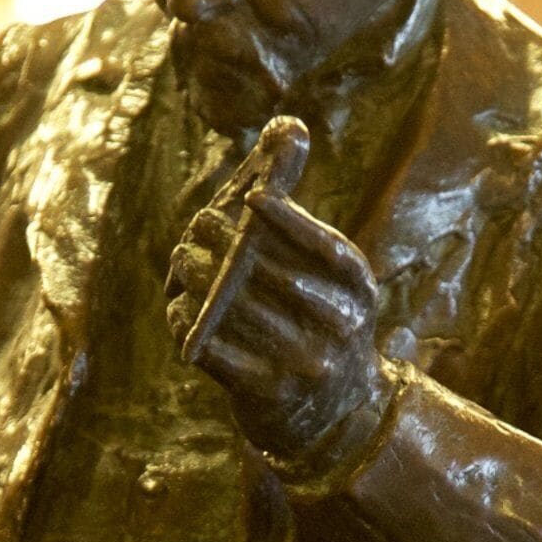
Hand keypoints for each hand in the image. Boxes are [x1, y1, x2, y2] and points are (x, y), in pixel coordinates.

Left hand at [182, 187, 396, 471]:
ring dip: (203, 282)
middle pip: (277, 277)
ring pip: (244, 311)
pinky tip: (180, 307)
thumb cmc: (319, 321)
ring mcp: (308, 365)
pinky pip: (220, 352)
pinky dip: (193, 326)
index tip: (252, 196)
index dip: (290, 222)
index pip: (329, 251)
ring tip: (182, 261)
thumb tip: (287, 127)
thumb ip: (297, 206)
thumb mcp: (326, 271)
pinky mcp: (270, 394)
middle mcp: (343, 328)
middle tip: (198, 225)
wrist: (336, 414)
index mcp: (360, 289)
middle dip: (230, 247)